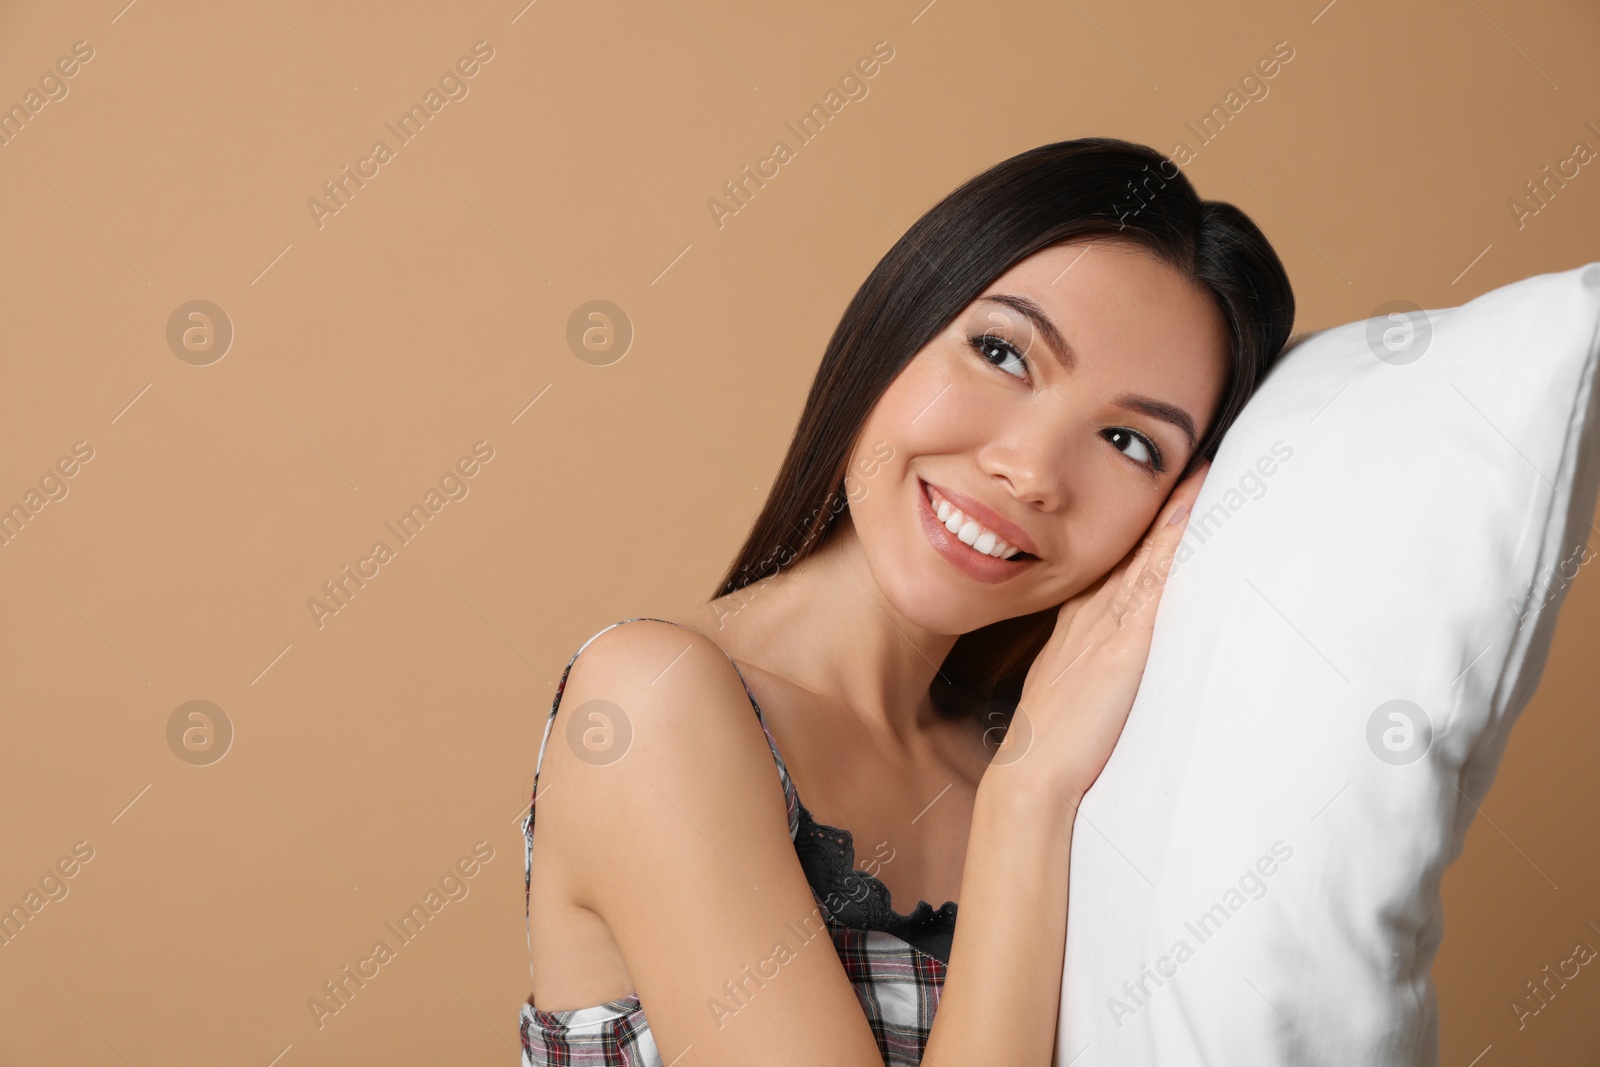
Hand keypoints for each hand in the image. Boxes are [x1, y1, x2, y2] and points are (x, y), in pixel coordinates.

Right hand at [1002, 460, 1210, 803]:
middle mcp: (1093, 615)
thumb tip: (1129, 652)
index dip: (1147, 522)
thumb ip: (1103, 662)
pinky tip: (1191, 521)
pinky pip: (1153, 588)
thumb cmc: (1056, 747)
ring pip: (1146, 558)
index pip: (1119, 560)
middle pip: (1134, 547)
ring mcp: (1106, 628)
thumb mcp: (1076, 689)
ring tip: (1203, 469)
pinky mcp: (1121, 650)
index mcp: (1080, 623)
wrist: (1032, 780)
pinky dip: (1171, 550)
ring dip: (1173, 513)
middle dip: (1163, 502)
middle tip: (1192, 456)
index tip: (1173, 485)